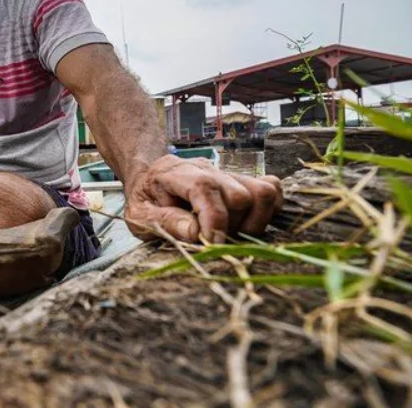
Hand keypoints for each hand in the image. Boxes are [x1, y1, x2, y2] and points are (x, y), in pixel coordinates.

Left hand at [124, 155, 282, 243]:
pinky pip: (272, 189)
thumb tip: (196, 234)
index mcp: (176, 174)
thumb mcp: (139, 215)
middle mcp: (207, 170)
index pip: (205, 188)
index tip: (212, 243)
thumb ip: (165, 222)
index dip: (214, 219)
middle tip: (214, 240)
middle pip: (239, 195)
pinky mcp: (242, 181)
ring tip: (232, 233)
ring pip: (263, 191)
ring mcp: (227, 174)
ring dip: (254, 221)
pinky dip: (269, 210)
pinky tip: (247, 223)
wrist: (150, 177)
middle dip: (232, 226)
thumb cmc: (145, 199)